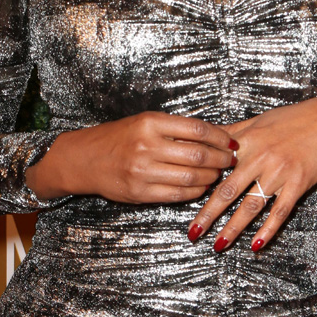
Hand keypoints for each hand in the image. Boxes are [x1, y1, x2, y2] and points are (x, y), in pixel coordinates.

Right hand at [26, 111, 238, 203]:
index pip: (197, 129)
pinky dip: (196, 192)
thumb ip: (175, 129)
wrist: (85, 159)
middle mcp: (147, 146)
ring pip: (192, 177)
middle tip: (231, 159)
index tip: (231, 141)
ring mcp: (143, 171)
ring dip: (211, 177)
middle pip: (198, 155)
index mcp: (150, 123)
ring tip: (218, 173)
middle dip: (221, 159)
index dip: (220, 137)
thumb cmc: (118, 138)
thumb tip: (213, 135)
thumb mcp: (144, 122)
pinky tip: (202, 186)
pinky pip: (178, 195)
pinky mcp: (141, 193)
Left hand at [187, 95, 316, 251]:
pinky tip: (256, 245)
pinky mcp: (298, 184)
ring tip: (218, 244)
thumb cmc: (294, 119)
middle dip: (208, 214)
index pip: (216, 166)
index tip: (183, 197)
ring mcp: (280, 172)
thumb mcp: (259, 121)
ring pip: (251, 205)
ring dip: (233, 228)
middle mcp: (260, 158)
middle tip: (193, 232)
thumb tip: (205, 138)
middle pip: (228, 191)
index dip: (198, 183)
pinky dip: (267, 230)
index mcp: (247, 142)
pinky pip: (280, 211)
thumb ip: (232, 133)